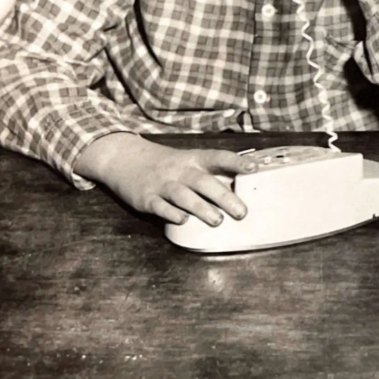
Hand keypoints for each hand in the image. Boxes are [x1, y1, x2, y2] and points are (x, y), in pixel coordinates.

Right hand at [75, 133, 258, 225]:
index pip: (218, 157)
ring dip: (201, 208)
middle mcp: (180, 170)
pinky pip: (159, 206)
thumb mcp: (190, 162)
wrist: (125, 158)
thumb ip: (213, 173)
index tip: (254, 168)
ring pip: (183, 195)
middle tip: (241, 212)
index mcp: (194, 159)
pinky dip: (171, 213)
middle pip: (203, 181)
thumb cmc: (168, 164)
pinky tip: (183, 220)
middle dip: (223, 196)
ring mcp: (162, 184)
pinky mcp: (146, 197)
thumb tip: (242, 189)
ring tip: (217, 220)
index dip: (237, 162)